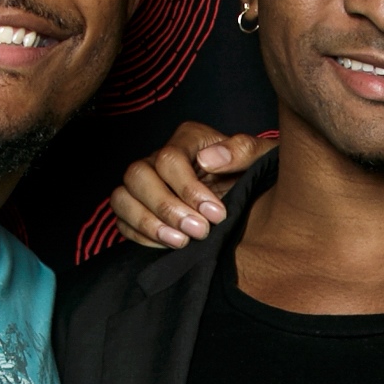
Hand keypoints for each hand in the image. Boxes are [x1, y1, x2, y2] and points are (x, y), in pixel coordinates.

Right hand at [111, 121, 277, 250]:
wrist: (255, 198)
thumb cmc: (256, 174)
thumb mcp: (261, 158)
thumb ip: (242, 151)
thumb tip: (209, 159)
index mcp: (188, 139)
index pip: (169, 159)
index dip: (189, 190)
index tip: (217, 214)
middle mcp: (159, 158)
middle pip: (137, 175)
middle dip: (166, 208)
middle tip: (199, 232)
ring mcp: (146, 184)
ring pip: (122, 197)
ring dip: (148, 223)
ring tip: (181, 242)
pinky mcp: (140, 209)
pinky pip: (122, 221)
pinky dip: (140, 236)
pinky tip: (169, 245)